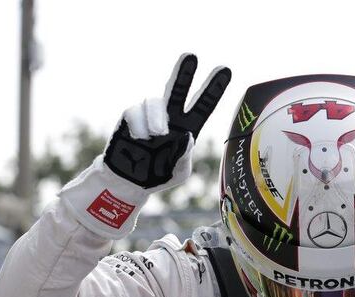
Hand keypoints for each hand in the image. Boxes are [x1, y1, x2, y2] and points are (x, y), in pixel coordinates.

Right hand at [103, 54, 230, 189]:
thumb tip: (187, 136)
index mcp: (187, 127)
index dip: (214, 88)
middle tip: (191, 56)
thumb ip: (185, 156)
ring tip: (158, 134)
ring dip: (157, 118)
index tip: (225, 70)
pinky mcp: (130, 117)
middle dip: (184, 72)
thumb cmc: (158, 175)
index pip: (203, 104)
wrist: (129, 182)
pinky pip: (134, 112)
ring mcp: (149, 115)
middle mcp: (169, 117)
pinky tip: (139, 139)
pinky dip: (139, 126)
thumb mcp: (179, 172)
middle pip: (177, 88)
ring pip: (154, 101)